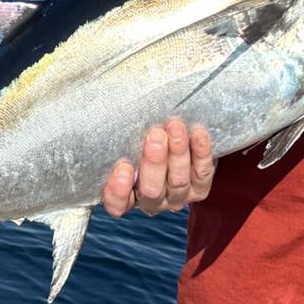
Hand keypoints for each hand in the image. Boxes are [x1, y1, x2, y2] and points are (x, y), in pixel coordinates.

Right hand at [101, 119, 215, 216]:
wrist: (176, 137)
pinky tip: (198, 133)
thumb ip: (115, 130)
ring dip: (177, 152)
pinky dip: (201, 153)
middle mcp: (151, 200)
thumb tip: (101, 101)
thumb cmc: (140, 134)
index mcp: (126, 193)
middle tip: (154, 135)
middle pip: (151, 190)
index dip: (118, 190)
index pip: (117, 203)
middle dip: (154, 162)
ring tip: (175, 126)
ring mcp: (177, 196)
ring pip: (178, 182)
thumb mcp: (125, 135)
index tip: (122, 166)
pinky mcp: (199, 188)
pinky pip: (202, 174)